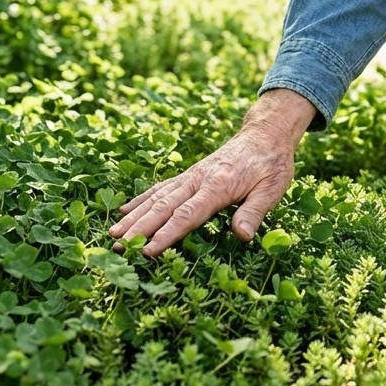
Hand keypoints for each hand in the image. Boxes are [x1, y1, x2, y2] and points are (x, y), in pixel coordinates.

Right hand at [108, 89, 314, 256]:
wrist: (266, 134)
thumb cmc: (272, 164)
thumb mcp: (272, 188)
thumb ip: (254, 212)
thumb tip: (241, 236)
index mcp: (218, 186)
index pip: (188, 215)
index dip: (167, 235)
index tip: (147, 251)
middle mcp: (198, 180)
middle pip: (164, 207)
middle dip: (139, 229)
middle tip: (117, 247)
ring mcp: (191, 176)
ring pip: (157, 197)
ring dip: (134, 216)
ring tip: (113, 234)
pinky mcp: (189, 175)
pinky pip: (160, 188)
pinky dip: (141, 200)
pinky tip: (125, 211)